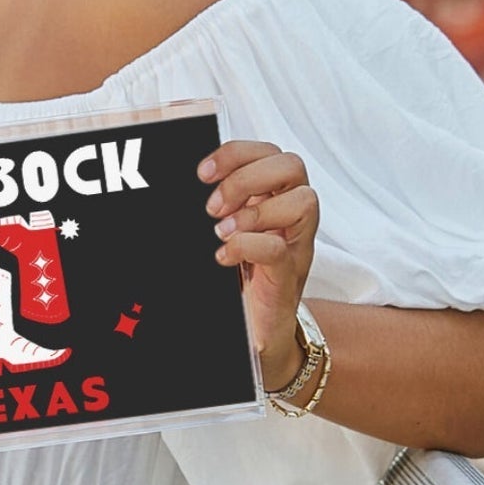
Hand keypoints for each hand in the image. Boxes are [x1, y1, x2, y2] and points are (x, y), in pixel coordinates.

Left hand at [198, 141, 318, 388]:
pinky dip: (247, 246)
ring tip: (221, 232)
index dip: (236, 153)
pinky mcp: (289, 275)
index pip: (268, 152)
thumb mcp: (223, 234)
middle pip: (291, 165)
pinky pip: (278, 248)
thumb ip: (215, 208)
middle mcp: (291, 215)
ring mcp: (295, 243)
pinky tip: (223, 257)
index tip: (202, 173)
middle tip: (213, 207)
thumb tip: (182, 184)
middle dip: (246, 178)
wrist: (257, 332)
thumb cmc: (239, 280)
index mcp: (273, 196)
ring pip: (302, 200)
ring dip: (254, 211)